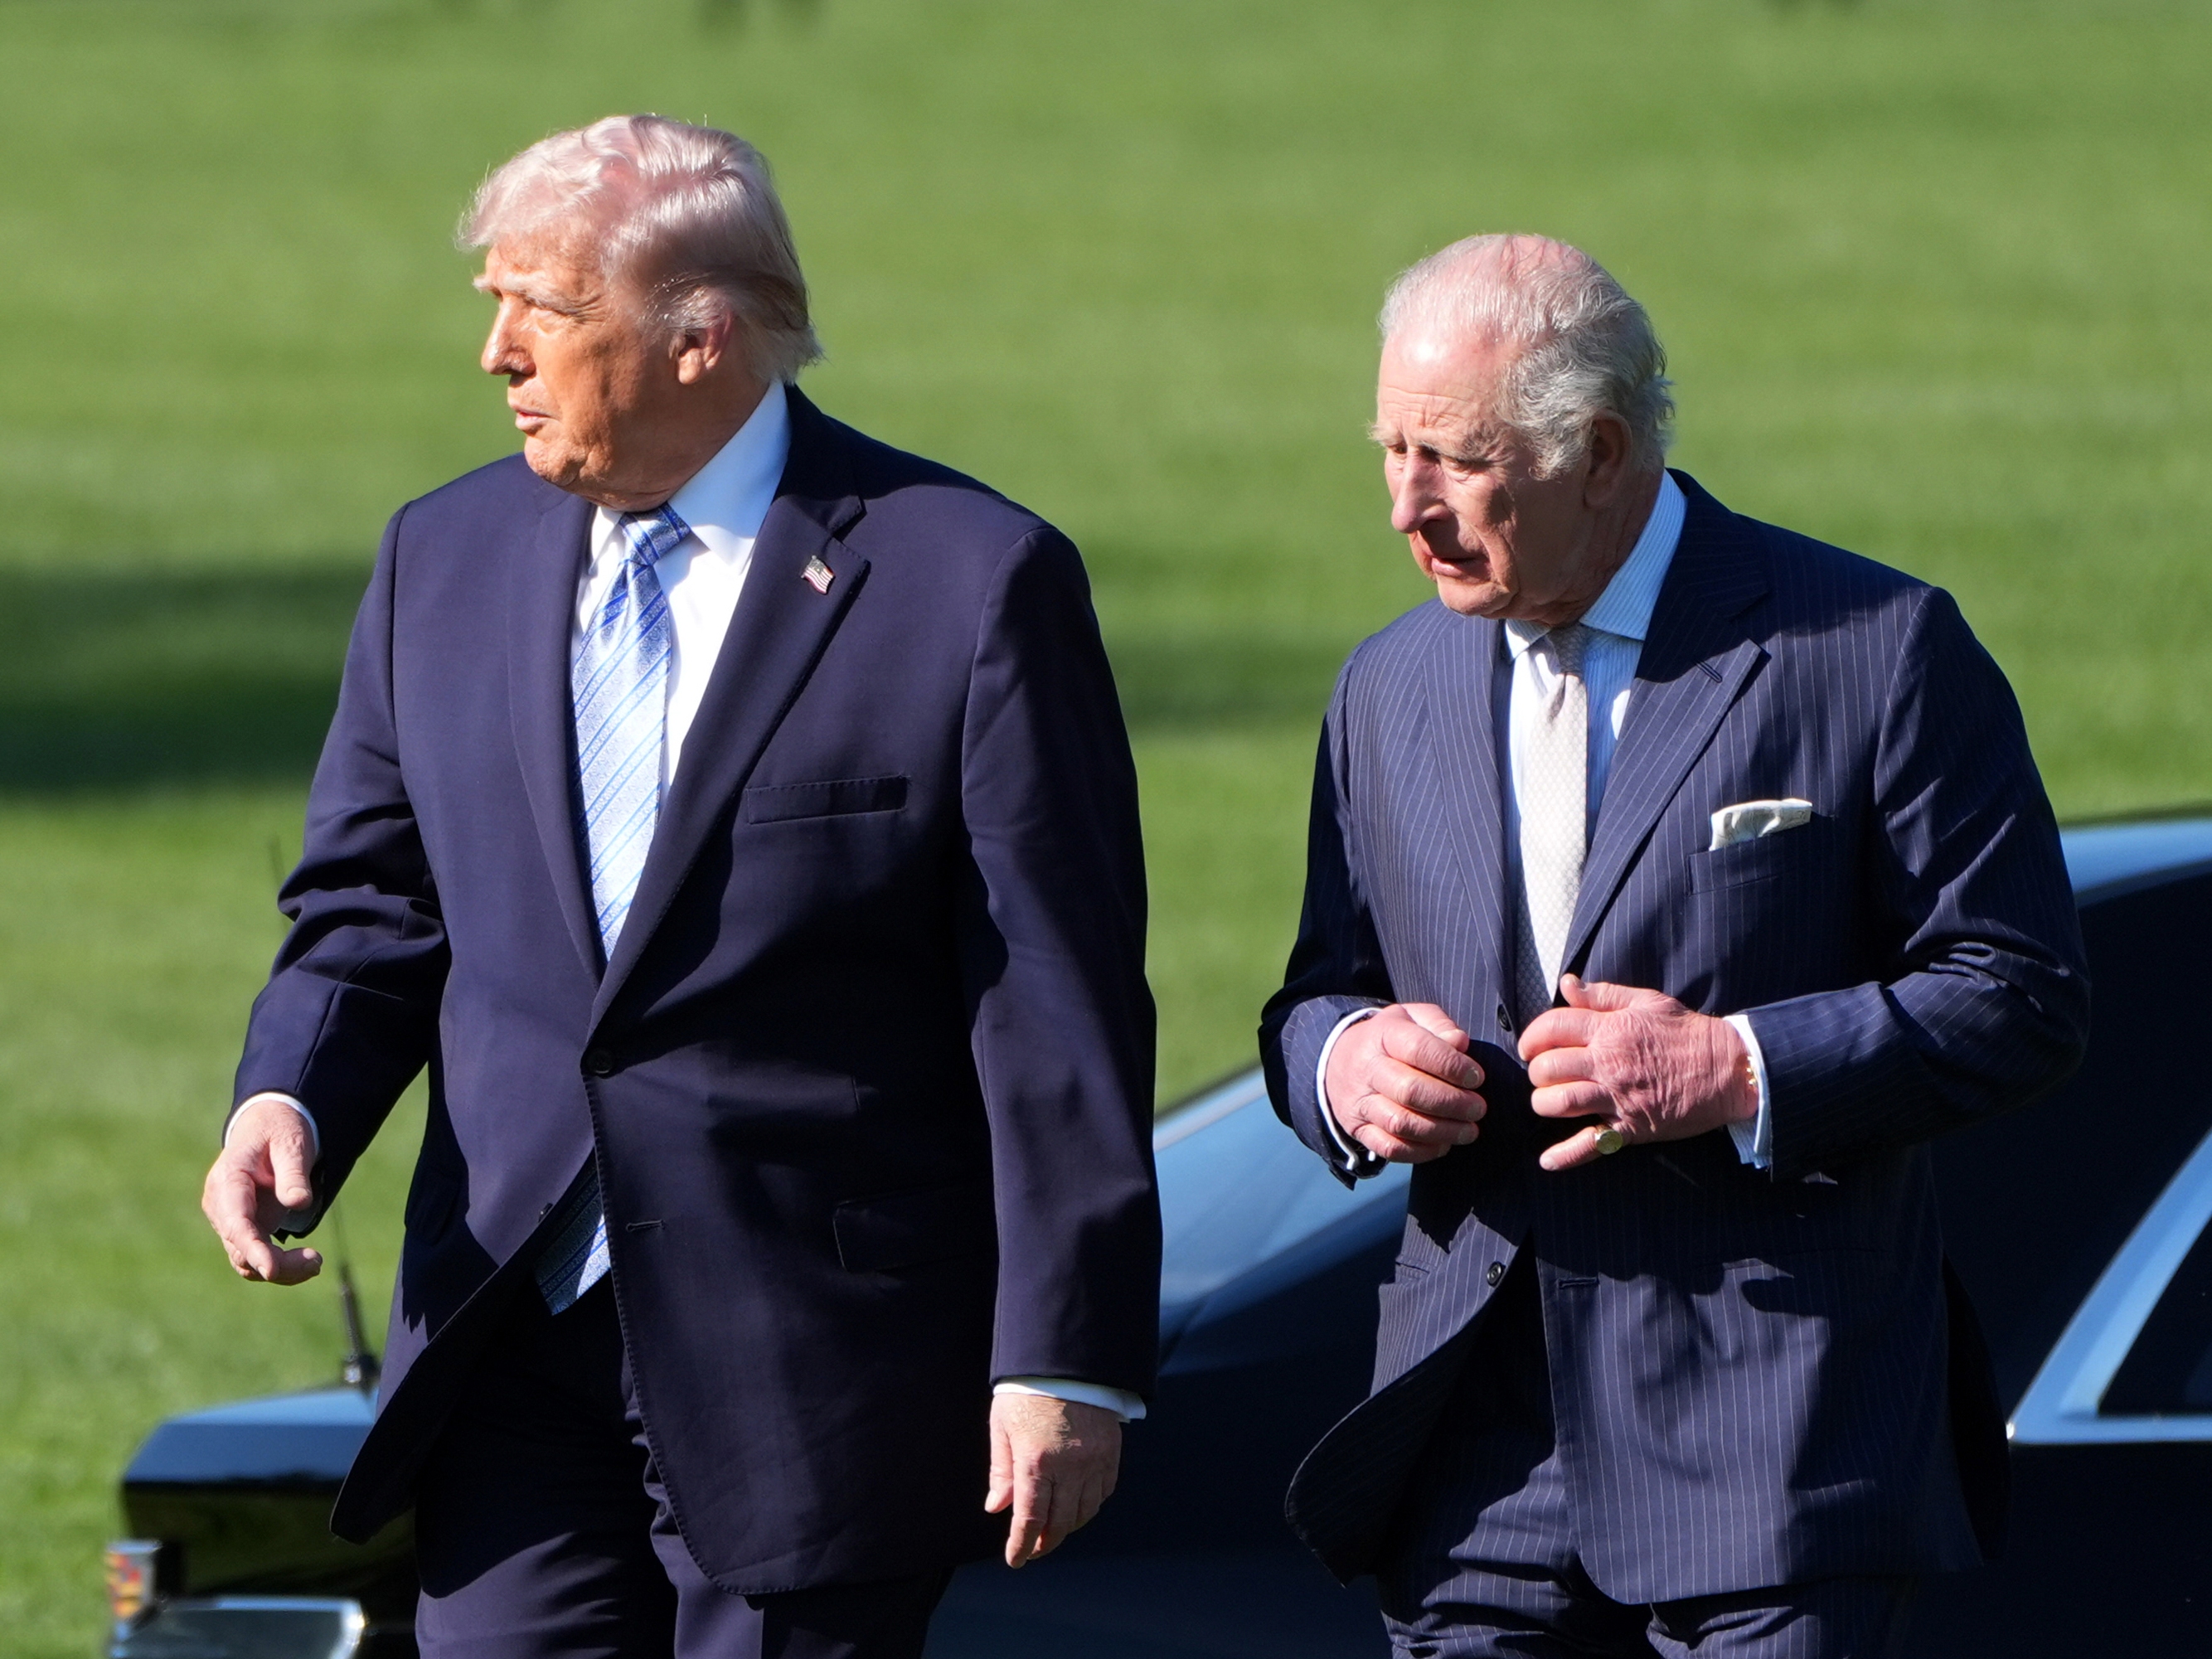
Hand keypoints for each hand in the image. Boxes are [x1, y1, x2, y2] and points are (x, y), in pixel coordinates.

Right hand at [200, 1097, 323, 1283]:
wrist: (268, 1124)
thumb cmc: (279, 1129)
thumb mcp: (291, 1142)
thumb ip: (292, 1172)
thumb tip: (299, 1203)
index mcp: (228, 1180)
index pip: (236, 1222)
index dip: (252, 1248)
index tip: (271, 1269)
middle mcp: (221, 1205)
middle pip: (240, 1247)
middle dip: (275, 1263)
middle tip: (316, 1262)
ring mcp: (230, 1219)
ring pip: (246, 1259)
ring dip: (280, 1269)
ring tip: (316, 1263)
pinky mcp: (245, 1227)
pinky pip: (256, 1255)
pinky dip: (279, 1265)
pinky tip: (307, 1263)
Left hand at [985, 1394, 1121, 1567]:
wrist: (1067, 1359)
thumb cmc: (1028, 1390)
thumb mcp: (1003, 1426)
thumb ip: (1002, 1470)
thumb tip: (996, 1506)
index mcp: (1036, 1462)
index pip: (1029, 1520)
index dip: (1021, 1546)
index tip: (1015, 1560)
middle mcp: (1069, 1467)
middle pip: (1060, 1524)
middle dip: (1045, 1543)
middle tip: (1034, 1549)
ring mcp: (1094, 1461)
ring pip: (1085, 1513)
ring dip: (1068, 1526)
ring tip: (1053, 1528)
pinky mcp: (1111, 1452)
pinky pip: (1104, 1492)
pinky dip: (1090, 1505)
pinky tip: (1077, 1503)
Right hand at [1324, 1003, 1487, 1163]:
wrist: (1340, 1060)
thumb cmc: (1391, 1039)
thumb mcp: (1413, 1018)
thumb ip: (1439, 1025)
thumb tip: (1459, 1043)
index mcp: (1383, 1035)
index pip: (1418, 1049)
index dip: (1452, 1066)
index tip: (1476, 1077)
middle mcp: (1366, 1068)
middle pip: (1410, 1091)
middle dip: (1452, 1103)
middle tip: (1477, 1108)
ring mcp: (1359, 1101)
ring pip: (1401, 1124)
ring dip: (1442, 1131)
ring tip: (1468, 1130)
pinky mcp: (1357, 1128)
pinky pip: (1390, 1148)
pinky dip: (1421, 1151)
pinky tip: (1443, 1144)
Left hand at [1521, 976, 1756, 1171]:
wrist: (1728, 1070)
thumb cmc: (1687, 1032)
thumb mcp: (1647, 1002)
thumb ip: (1603, 994)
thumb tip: (1567, 985)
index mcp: (1610, 1029)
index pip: (1551, 1028)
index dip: (1532, 1037)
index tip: (1531, 1047)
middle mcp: (1608, 1063)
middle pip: (1547, 1067)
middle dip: (1537, 1072)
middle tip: (1544, 1075)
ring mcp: (1618, 1097)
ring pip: (1559, 1102)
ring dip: (1544, 1104)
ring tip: (1548, 1102)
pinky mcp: (1631, 1127)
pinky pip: (1591, 1144)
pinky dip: (1565, 1155)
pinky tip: (1548, 1160)